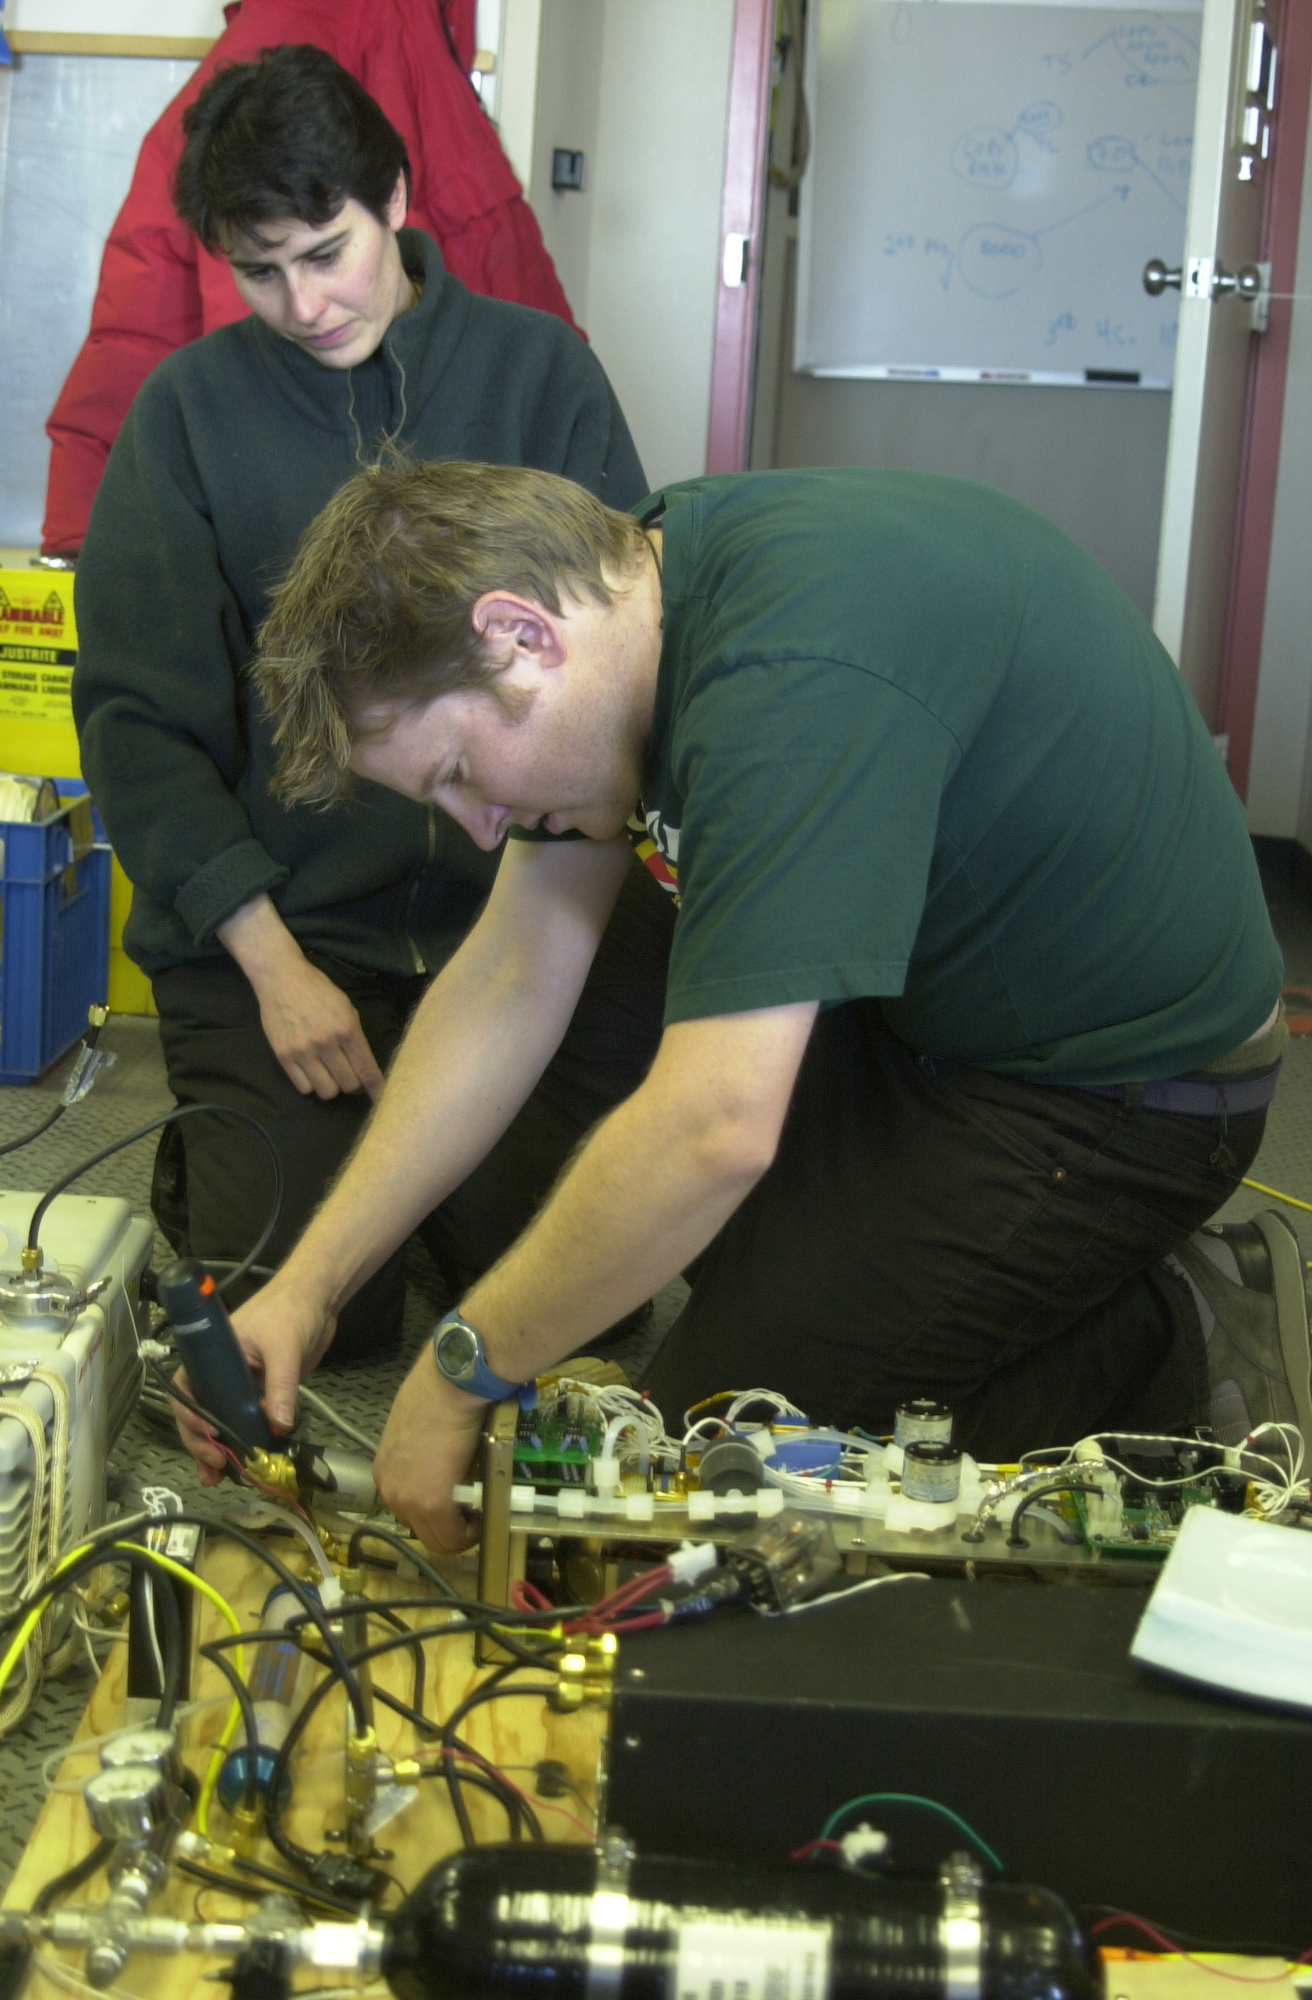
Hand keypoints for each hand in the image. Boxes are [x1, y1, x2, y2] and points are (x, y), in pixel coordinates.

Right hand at [169, 1277, 336, 1484]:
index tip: (207, 1437)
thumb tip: (279, 1425)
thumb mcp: (284, 1348)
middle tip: (216, 1465)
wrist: (319, 1298)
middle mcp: (219, 1372)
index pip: (186, 1389)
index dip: (190, 1417)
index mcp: (212, 1354)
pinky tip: (245, 1465)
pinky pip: (246, 1421)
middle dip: (202, 1442)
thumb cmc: (291, 1310)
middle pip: (199, 1412)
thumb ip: (281, 1385)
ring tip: (218, 1478)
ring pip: (220, 1421)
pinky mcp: (260, 1393)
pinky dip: (244, 1442)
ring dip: (218, 1449)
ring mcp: (239, 1385)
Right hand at [252, 954, 383, 1100]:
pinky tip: (312, 1072)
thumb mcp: (347, 1007)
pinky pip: (304, 1088)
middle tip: (351, 1076)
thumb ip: (356, 1037)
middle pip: (349, 1085)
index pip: (367, 1070)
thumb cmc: (319, 990)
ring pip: (327, 1092)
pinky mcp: (284, 1057)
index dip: (376, 1089)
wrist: (281, 978)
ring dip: (332, 1087)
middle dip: (354, 1085)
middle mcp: (326, 1044)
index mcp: (347, 1030)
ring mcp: (303, 1052)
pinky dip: (311, 1084)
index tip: (380, 1098)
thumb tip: (364, 1066)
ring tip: (330, 1075)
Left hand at [373, 1349, 486, 1551]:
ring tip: (481, 1516)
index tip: (459, 1506)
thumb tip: (446, 1466)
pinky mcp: (432, 1505)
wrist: (451, 1384)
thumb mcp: (418, 1429)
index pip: (408, 1510)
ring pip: (436, 1539)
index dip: (436, 1514)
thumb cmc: (439, 1395)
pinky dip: (470, 1533)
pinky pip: (453, 1536)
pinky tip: (484, 1518)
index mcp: (385, 1472)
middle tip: (473, 1514)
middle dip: (448, 1527)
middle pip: (420, 1529)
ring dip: (460, 1533)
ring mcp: (408, 1501)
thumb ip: (423, 1456)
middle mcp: (390, 1491)